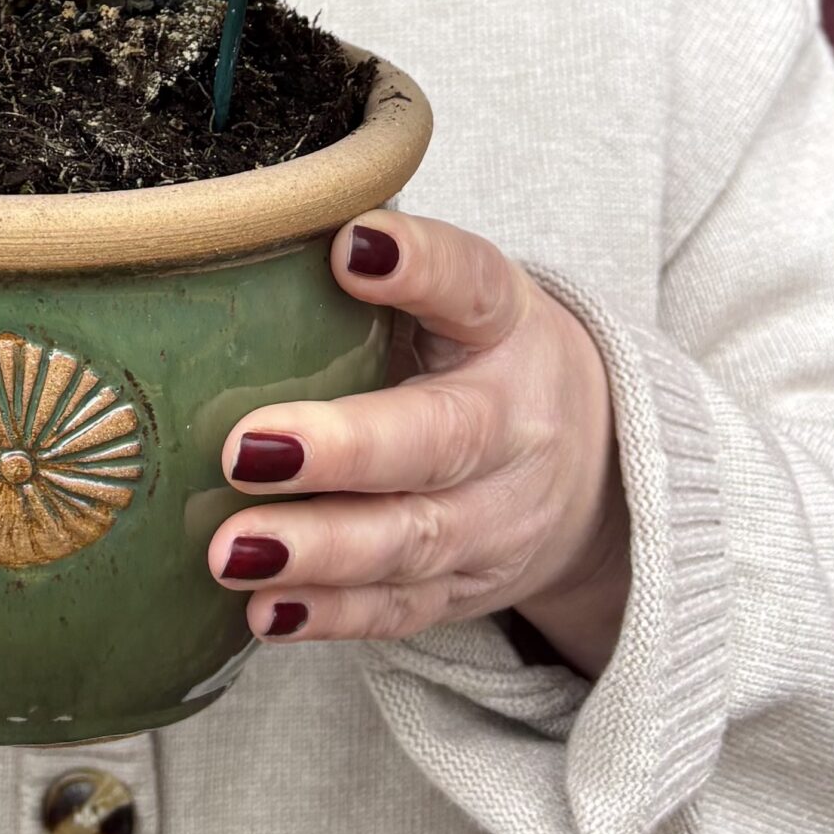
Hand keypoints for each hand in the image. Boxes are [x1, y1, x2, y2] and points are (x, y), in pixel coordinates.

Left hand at [209, 210, 631, 675]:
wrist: (602, 467)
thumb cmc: (480, 353)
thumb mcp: (458, 292)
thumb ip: (387, 264)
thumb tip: (256, 215)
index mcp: (504, 324)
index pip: (469, 284)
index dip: (417, 264)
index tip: (349, 247)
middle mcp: (513, 424)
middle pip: (438, 441)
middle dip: (342, 451)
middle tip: (244, 449)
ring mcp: (497, 519)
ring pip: (412, 540)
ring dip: (318, 551)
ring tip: (232, 549)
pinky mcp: (469, 589)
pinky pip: (401, 610)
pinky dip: (333, 617)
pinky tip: (266, 611)